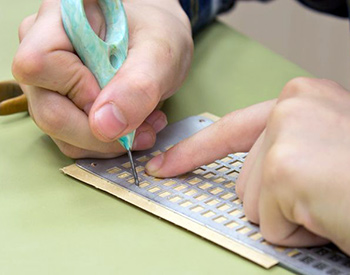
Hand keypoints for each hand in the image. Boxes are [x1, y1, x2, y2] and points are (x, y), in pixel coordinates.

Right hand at [12, 0, 192, 157]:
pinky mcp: (61, 103)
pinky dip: (104, 142)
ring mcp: (48, 81)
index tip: (116, 98)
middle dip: (98, 133)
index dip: (78, 91)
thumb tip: (104, 127)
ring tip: (143, 126)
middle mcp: (42, 50)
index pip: (40, 64)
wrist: (160, 44)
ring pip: (59, 131)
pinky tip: (131, 128)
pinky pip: (71, 139)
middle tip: (142, 130)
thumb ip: (137, 87)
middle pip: (47, 109)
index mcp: (60, 20)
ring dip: (105, 141)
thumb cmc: (157, 36)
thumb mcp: (160, 54)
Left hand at [145, 77, 349, 254]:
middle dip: (280, 200)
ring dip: (293, 216)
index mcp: (301, 100)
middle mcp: (291, 107)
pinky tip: (333, 213)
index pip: (230, 130)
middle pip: (244, 178)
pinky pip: (272, 225)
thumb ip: (286, 145)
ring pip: (254, 204)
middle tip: (327, 191)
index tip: (166, 164)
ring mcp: (286, 135)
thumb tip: (252, 171)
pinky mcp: (286, 170)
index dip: (194, 151)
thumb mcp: (326, 145)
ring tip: (333, 201)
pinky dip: (301, 232)